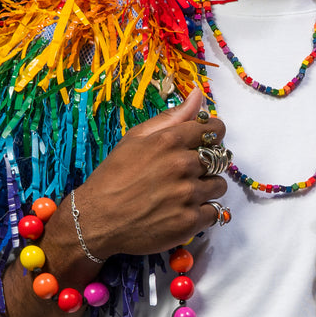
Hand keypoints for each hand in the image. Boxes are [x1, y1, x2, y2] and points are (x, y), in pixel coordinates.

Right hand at [48, 90, 229, 273]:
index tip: (207, 143)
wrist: (96, 220)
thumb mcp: (135, 138)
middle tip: (186, 173)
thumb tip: (199, 95)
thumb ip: (171, 117)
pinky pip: (214, 212)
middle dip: (207, 164)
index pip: (214, 130)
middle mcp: (182, 166)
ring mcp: (187, 195)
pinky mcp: (189, 222)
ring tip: (184, 193)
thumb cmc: (113, 177)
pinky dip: (203, 212)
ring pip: (219, 185)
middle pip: (219, 159)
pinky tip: (184, 211)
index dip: (213, 136)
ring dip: (207, 188)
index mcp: (169, 141)